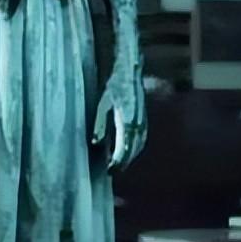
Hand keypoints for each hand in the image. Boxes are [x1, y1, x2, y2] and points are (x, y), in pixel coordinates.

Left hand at [91, 58, 145, 172]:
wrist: (130, 70)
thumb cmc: (113, 85)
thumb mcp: (102, 103)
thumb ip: (100, 124)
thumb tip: (96, 143)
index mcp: (127, 118)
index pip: (124, 146)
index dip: (117, 160)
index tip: (110, 169)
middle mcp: (138, 121)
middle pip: (133, 148)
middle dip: (124, 162)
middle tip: (112, 171)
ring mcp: (143, 119)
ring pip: (139, 144)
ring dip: (130, 156)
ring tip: (119, 165)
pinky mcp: (144, 118)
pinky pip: (142, 138)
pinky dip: (136, 148)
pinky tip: (128, 152)